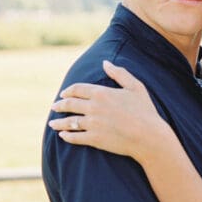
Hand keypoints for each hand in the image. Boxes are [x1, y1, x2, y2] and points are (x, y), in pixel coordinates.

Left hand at [48, 61, 166, 159]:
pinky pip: (75, 137)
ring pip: (69, 122)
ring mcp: (93, 124)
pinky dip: (67, 136)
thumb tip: (105, 62)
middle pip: (70, 105)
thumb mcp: (135, 87)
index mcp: (102, 93)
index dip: (68, 91)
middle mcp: (93, 107)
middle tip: (54, 107)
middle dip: (59, 106)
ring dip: (59, 123)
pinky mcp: (94, 139)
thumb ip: (119, 73)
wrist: (149, 136)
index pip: (77, 89)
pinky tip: (63, 136)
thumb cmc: (145, 111)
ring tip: (52, 124)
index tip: (63, 94)